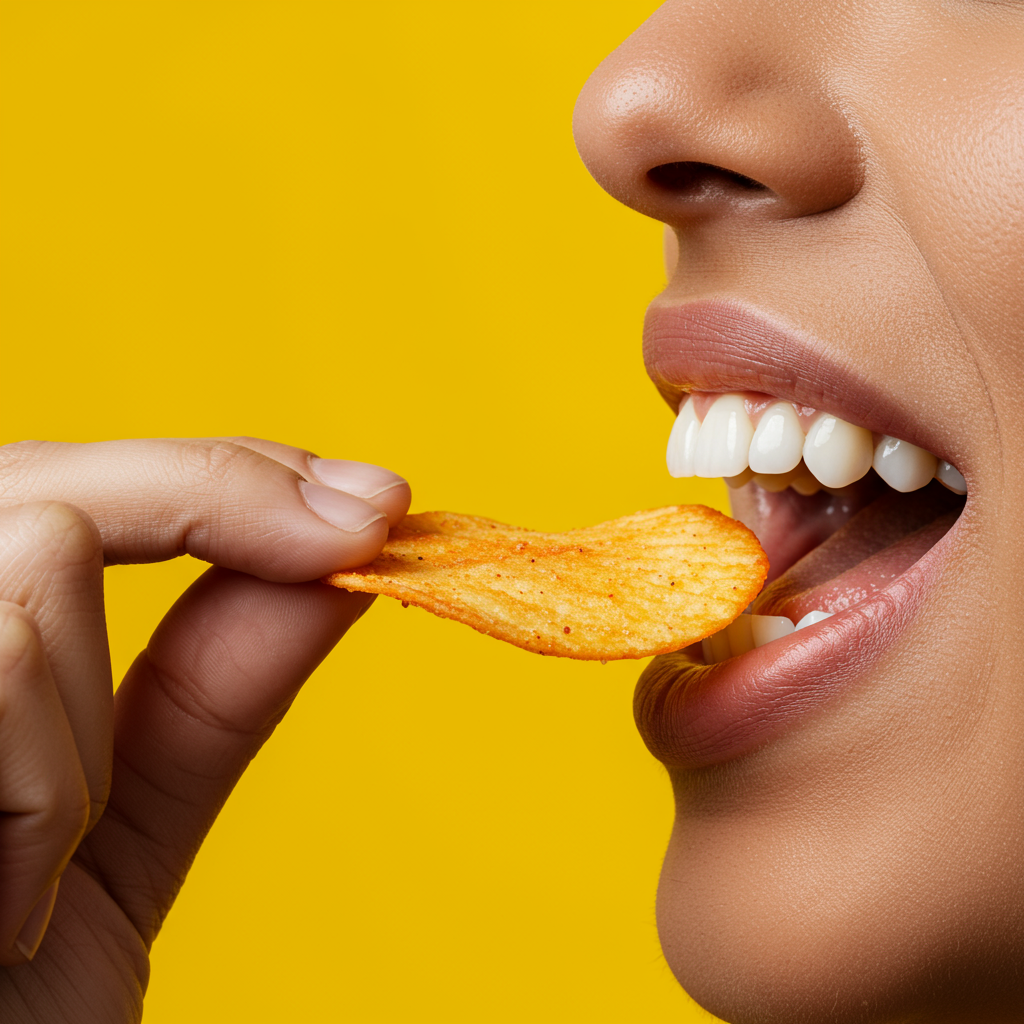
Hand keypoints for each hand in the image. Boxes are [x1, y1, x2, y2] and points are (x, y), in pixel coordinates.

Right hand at [0, 437, 409, 1021]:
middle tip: (365, 522)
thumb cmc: (3, 1014)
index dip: (226, 470)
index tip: (370, 496)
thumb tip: (336, 558)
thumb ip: (209, 689)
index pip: (71, 485)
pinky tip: (2, 912)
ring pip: (31, 554)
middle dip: (224, 495)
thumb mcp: (115, 831)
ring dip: (91, 729)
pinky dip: (39, 796)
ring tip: (45, 871)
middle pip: (48, 479)